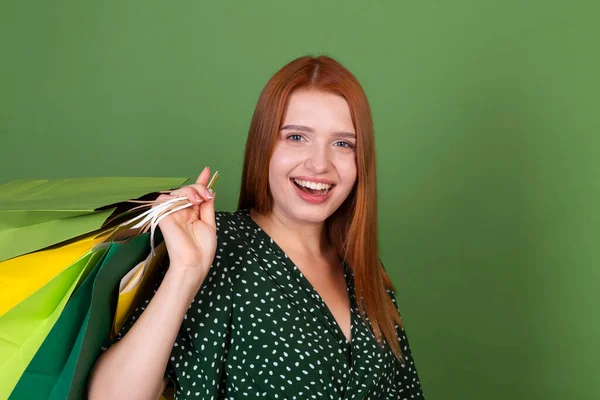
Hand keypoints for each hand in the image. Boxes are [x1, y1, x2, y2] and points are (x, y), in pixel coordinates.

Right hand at [155, 166, 216, 284]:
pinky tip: (186, 203)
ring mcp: (172, 214)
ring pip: (176, 192)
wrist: (194, 262)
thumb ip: (208, 206)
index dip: (201, 181)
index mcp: (193, 214)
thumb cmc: (202, 248)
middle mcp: (182, 212)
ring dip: (189, 191)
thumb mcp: (209, 223)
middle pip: (187, 190)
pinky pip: (162, 199)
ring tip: (198, 200)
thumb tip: (210, 192)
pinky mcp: (163, 217)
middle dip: (198, 187)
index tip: (208, 170)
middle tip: (206, 196)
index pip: (195, 193)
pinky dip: (174, 197)